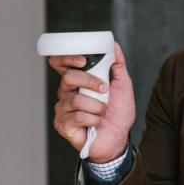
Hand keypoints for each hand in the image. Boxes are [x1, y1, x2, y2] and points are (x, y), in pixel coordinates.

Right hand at [48, 42, 135, 161]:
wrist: (119, 138)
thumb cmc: (118, 113)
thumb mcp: (123, 86)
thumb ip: (118, 66)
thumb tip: (114, 46)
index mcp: (77, 82)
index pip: (60, 64)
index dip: (66, 59)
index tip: (83, 60)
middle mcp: (66, 93)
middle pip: (68, 78)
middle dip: (89, 82)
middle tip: (104, 90)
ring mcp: (63, 109)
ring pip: (76, 99)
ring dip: (97, 106)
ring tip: (104, 112)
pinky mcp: (63, 124)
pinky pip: (78, 116)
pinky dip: (93, 119)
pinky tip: (96, 123)